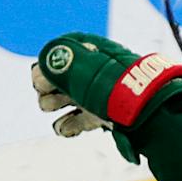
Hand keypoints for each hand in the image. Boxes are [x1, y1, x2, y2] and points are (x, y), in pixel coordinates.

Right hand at [32, 33, 181, 161]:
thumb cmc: (109, 81)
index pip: (51, 57)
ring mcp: (92, 94)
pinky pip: (74, 121)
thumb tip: (38, 72)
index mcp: (84, 51)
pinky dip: (68, 126)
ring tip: (62, 109)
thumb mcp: (78, 65)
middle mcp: (86, 71)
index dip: (43, 71)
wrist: (143, 107)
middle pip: (51, 79)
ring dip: (53, 105)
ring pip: (58, 100)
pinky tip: (68, 128)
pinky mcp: (99, 116)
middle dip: (47, 89)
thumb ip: (54, 62)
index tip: (44, 81)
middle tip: (55, 96)